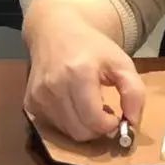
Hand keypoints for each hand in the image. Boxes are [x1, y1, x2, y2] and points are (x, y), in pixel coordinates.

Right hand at [24, 13, 144, 142]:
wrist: (56, 32)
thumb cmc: (93, 47)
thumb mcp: (122, 62)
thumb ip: (134, 91)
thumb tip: (133, 122)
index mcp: (79, 74)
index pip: (94, 120)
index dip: (110, 125)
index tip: (117, 116)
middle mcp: (54, 87)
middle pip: (80, 132)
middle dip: (98, 129)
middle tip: (106, 113)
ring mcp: (38, 96)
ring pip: (67, 132)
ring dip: (83, 126)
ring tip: (91, 106)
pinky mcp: (29, 102)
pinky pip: (53, 126)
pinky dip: (68, 122)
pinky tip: (74, 105)